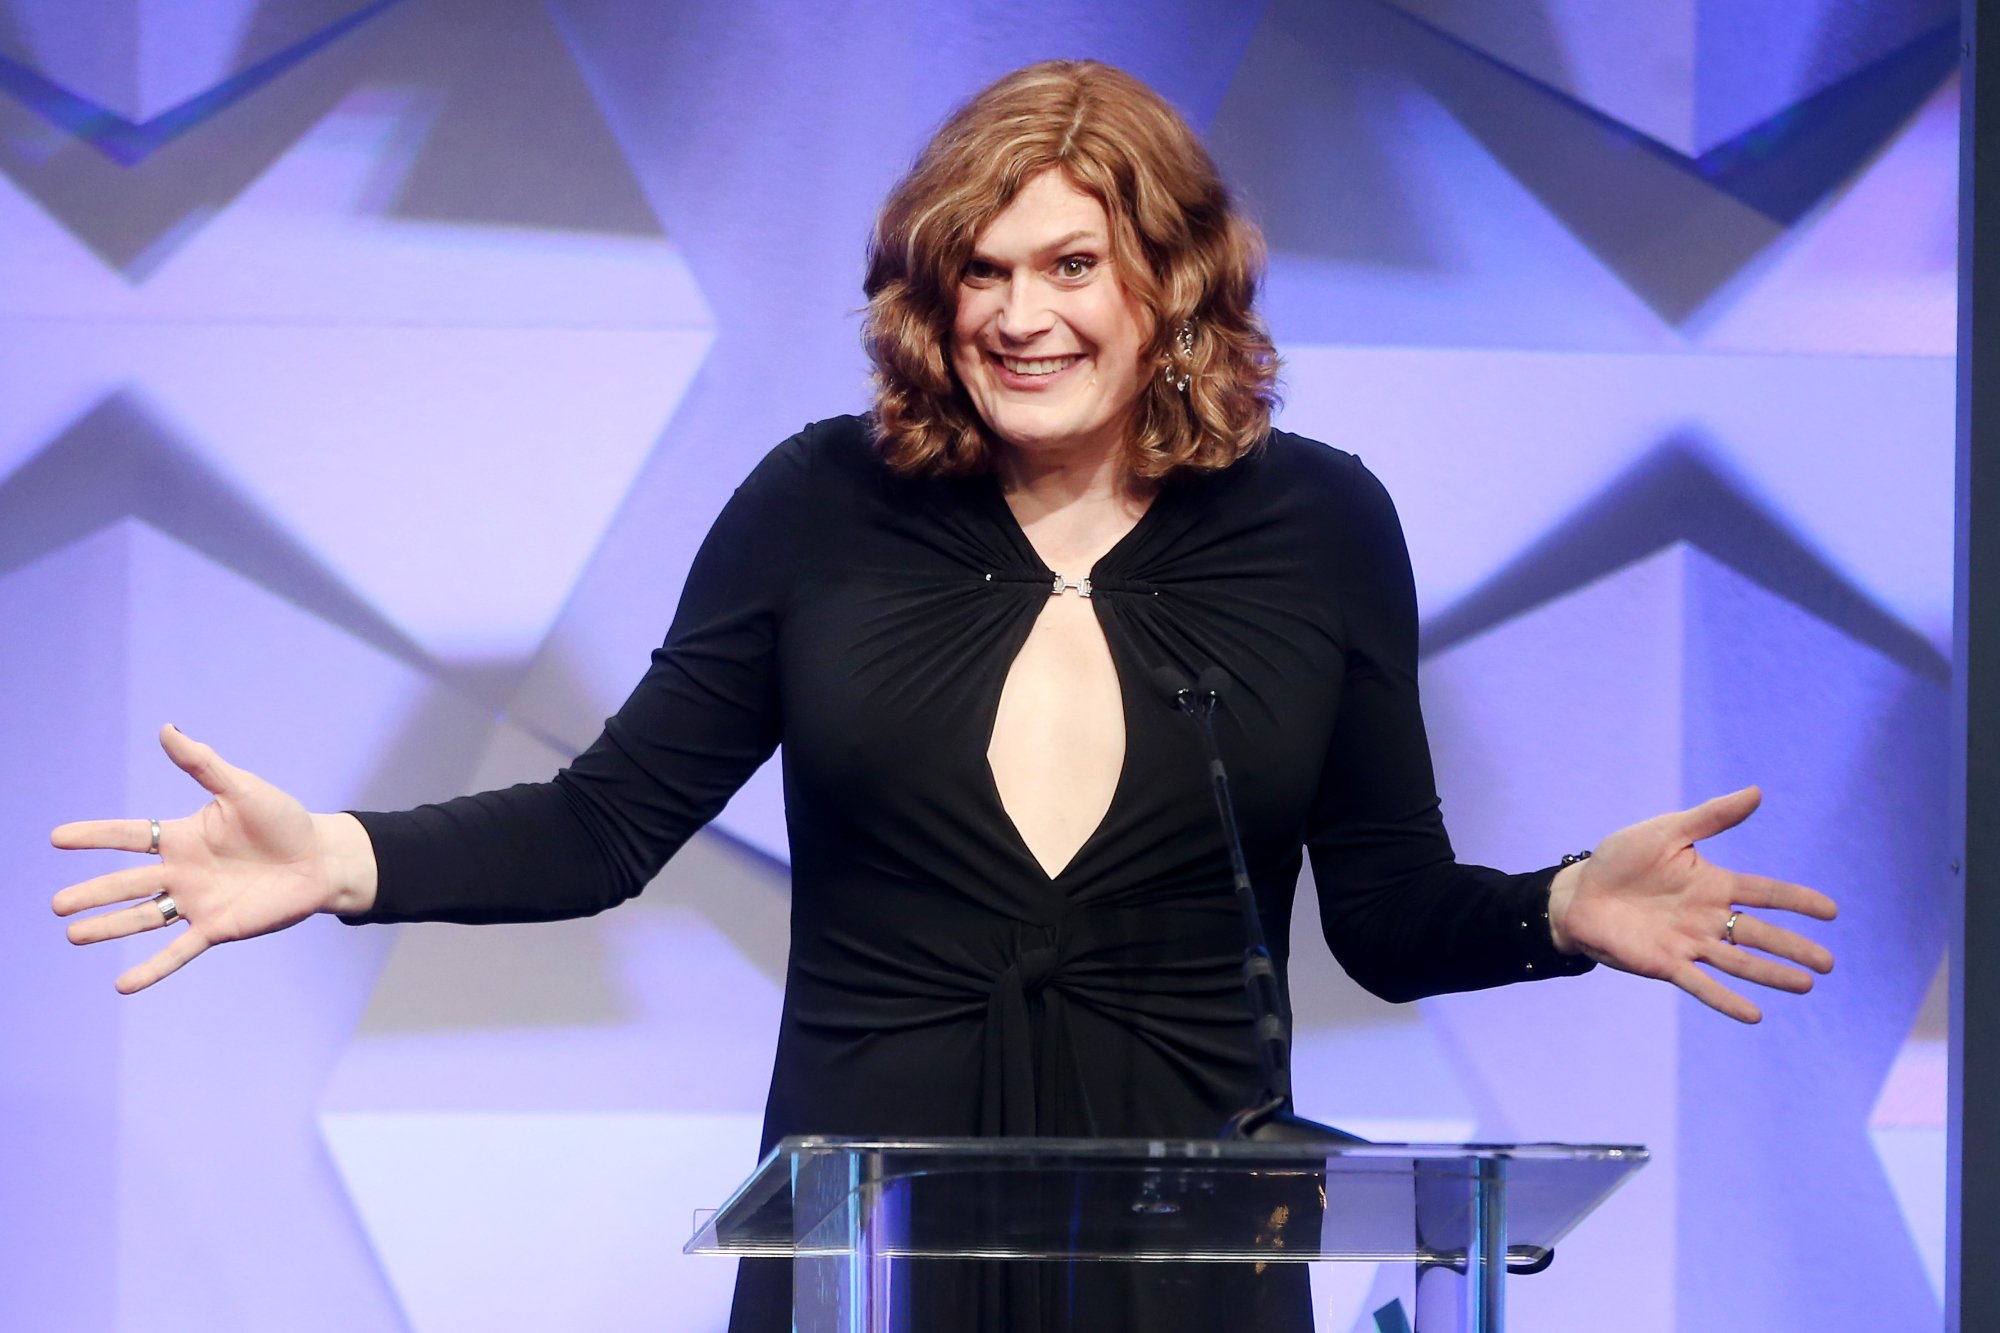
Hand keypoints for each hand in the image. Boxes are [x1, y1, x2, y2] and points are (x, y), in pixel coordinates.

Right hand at [50, 726, 372, 993]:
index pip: (129, 836)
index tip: (57, 837)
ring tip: (73, 935)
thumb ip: (203, 764)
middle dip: (92, 892)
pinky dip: (152, 968)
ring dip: (109, 927)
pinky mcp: (218, 928)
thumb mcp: (242, 788)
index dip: (95, 836)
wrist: (321, 858)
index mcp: (183, 836)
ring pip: (143, 917)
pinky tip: (123, 985)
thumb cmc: (283, 820)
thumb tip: (167, 729)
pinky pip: (178, 950)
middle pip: (127, 882)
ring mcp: (197, 902)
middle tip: (57, 904)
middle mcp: (182, 872)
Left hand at [1546, 786, 1835, 1023]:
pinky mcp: (1665, 964)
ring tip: (1806, 985)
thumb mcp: (1667, 831)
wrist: (1578, 893)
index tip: (1831, 911)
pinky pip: (1701, 984)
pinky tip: (1754, 1015)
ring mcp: (1688, 943)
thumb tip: (1757, 792)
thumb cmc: (1621, 860)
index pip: (1764, 893)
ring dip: (1771, 974)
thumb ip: (1712, 817)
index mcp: (1712, 885)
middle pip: (1759, 934)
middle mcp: (1707, 917)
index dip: (1797, 901)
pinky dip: (1726, 1000)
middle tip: (1829, 963)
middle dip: (1793, 947)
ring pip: (1738, 961)